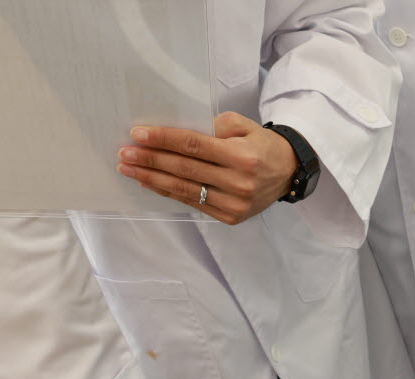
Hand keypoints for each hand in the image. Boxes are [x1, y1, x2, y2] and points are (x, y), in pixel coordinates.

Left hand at [117, 112, 297, 223]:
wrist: (289, 172)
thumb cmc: (263, 145)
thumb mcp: (244, 125)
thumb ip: (214, 126)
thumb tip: (176, 133)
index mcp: (243, 157)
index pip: (194, 146)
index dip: (164, 140)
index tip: (138, 134)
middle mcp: (239, 183)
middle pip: (185, 169)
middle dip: (151, 160)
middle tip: (124, 153)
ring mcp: (235, 204)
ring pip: (185, 189)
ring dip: (152, 178)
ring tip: (129, 168)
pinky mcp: (231, 216)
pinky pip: (193, 203)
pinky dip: (168, 192)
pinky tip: (149, 182)